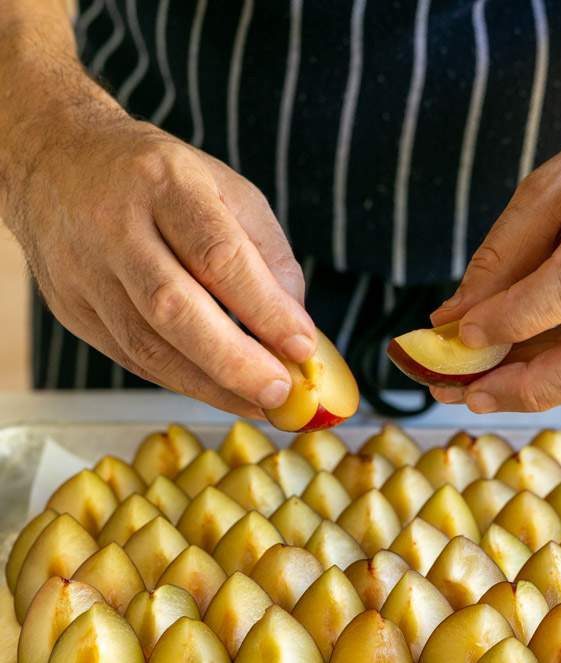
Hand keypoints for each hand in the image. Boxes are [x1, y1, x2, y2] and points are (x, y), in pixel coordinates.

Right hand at [5, 104, 313, 415]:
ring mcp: (85, 272)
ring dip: (211, 386)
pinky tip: (219, 392)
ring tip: (259, 404)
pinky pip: (132, 359)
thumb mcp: (225, 188)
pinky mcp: (72, 309)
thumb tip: (295, 328)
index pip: (218, 255)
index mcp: (165, 183)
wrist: (56, 161)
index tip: (303, 347)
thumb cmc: (158, 180)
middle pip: (173, 307)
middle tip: (280, 392)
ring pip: (147, 345)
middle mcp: (116, 227)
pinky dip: (182, 382)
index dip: (264, 308)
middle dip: (234, 361)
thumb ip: (267, 254)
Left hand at [429, 96, 560, 413]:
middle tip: (470, 395)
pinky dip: (556, 368)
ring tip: (475, 390)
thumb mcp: (554, 184)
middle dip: (531, 387)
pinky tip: (516, 365)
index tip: (463, 334)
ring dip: (534, 389)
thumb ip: (502, 254)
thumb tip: (451, 318)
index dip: (516, 317)